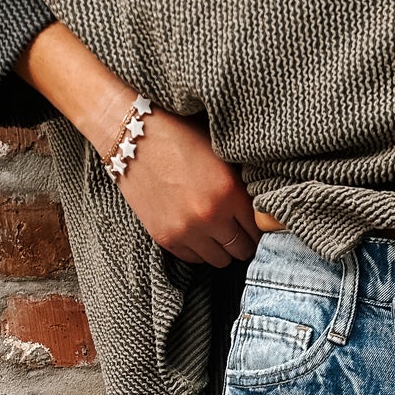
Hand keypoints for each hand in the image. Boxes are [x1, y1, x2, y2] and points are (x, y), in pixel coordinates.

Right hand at [114, 109, 260, 265]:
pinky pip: (194, 259)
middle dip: (242, 241)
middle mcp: (211, 216)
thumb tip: (262, 210)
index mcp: (230, 191)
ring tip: (216, 231)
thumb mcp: (219, 153)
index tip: (252, 224)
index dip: (257, 227)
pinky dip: (199, 249)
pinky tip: (196, 231)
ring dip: (221, 248)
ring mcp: (187, 230)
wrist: (131, 133)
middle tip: (236, 229)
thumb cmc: (179, 135)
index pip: (258, 230)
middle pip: (241, 250)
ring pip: (220, 261)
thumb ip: (240, 184)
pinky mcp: (166, 238)